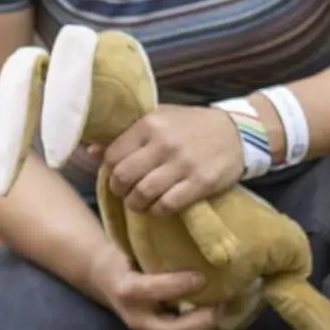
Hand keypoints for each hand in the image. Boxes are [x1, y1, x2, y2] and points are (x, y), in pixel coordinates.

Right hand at [94, 254, 220, 329]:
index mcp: (126, 290)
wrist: (103, 279)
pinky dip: (197, 327)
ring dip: (203, 326)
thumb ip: (157, 253)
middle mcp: (134, 316)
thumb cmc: (124, 259)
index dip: (180, 286)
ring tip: (221, 307)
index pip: (154, 291)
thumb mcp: (132, 250)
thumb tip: (194, 243)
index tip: (202, 277)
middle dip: (201, 320)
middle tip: (221, 304)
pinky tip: (210, 313)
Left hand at [100, 104, 243, 213]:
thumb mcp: (159, 118)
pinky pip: (168, 204)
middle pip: (124, 176)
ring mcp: (183, 164)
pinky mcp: (201, 182)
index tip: (116, 175)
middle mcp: (163, 143)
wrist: (238, 132)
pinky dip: (158, 210)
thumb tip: (91, 151)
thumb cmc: (191, 125)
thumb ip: (126, 134)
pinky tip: (159, 207)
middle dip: (119, 190)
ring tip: (139, 203)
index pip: (113, 155)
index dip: (109, 170)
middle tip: (124, 193)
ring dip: (136, 204)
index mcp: (149, 124)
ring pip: (143, 193)